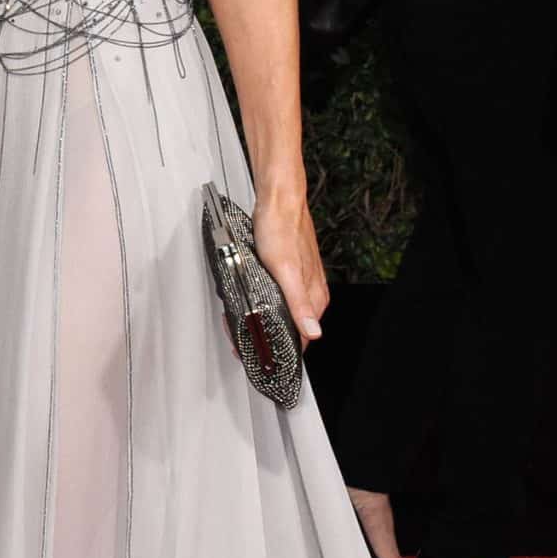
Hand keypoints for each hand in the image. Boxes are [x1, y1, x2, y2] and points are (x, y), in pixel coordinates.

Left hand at [252, 190, 327, 344]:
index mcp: (315, 297)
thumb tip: (312, 332)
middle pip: (293, 328)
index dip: (282, 350)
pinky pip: (280, 297)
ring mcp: (301, 283)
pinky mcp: (291, 274)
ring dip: (265, 321)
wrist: (279, 200)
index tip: (260, 357)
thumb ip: (298, 303)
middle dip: (269, 337)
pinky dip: (265, 304)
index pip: (304, 339)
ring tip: (242, 324)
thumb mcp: (285, 270)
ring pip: (285, 313)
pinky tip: (253, 301)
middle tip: (243, 341)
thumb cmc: (282, 228)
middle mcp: (311, 293)